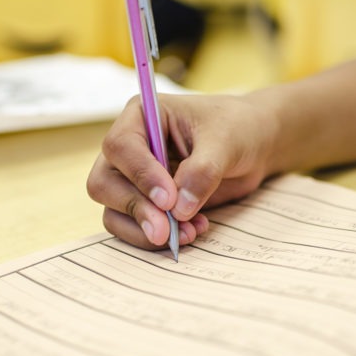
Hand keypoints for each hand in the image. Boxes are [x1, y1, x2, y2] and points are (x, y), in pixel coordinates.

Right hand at [87, 93, 279, 249]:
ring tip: (188, 232)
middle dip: (136, 210)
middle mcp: (129, 148)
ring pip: (113, 211)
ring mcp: (134, 179)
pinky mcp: (146, 204)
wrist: (251, 146)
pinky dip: (156, 238)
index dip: (141, 175)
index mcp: (141, 117)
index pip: (121, 146)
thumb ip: (202, 171)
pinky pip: (133, 228)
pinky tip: (192, 231)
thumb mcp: (226, 141)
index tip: (168, 200)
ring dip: (145, 230)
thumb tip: (178, 208)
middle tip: (167, 231)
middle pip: (104, 183)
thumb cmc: (236, 129)